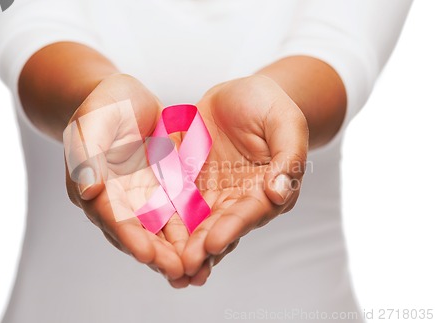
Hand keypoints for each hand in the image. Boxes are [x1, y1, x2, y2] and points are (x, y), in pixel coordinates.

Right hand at [63, 74, 189, 282]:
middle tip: (179, 272)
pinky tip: (208, 244)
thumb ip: (88, 153)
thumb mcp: (93, 120)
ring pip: (159, 229)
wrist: (126, 99)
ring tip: (196, 269)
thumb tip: (88, 189)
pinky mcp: (162, 190)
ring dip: (175, 250)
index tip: (146, 254)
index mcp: (94, 185)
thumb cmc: (103, 105)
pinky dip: (190, 230)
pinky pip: (177, 213)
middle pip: (136, 231)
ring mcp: (141, 197)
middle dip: (157, 253)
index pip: (110, 215)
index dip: (128, 236)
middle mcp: (117, 199)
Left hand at [181, 75, 308, 283]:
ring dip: (180, 245)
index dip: (232, 228)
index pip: (248, 213)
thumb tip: (278, 192)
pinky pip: (172, 201)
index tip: (213, 242)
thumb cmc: (269, 105)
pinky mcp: (187, 181)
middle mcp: (237, 198)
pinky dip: (162, 220)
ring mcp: (210, 192)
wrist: (240, 94)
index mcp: (265, 189)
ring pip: (194, 223)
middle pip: (218, 226)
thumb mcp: (285, 123)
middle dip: (201, 247)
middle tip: (183, 267)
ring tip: (166, 267)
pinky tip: (147, 236)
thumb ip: (288, 157)